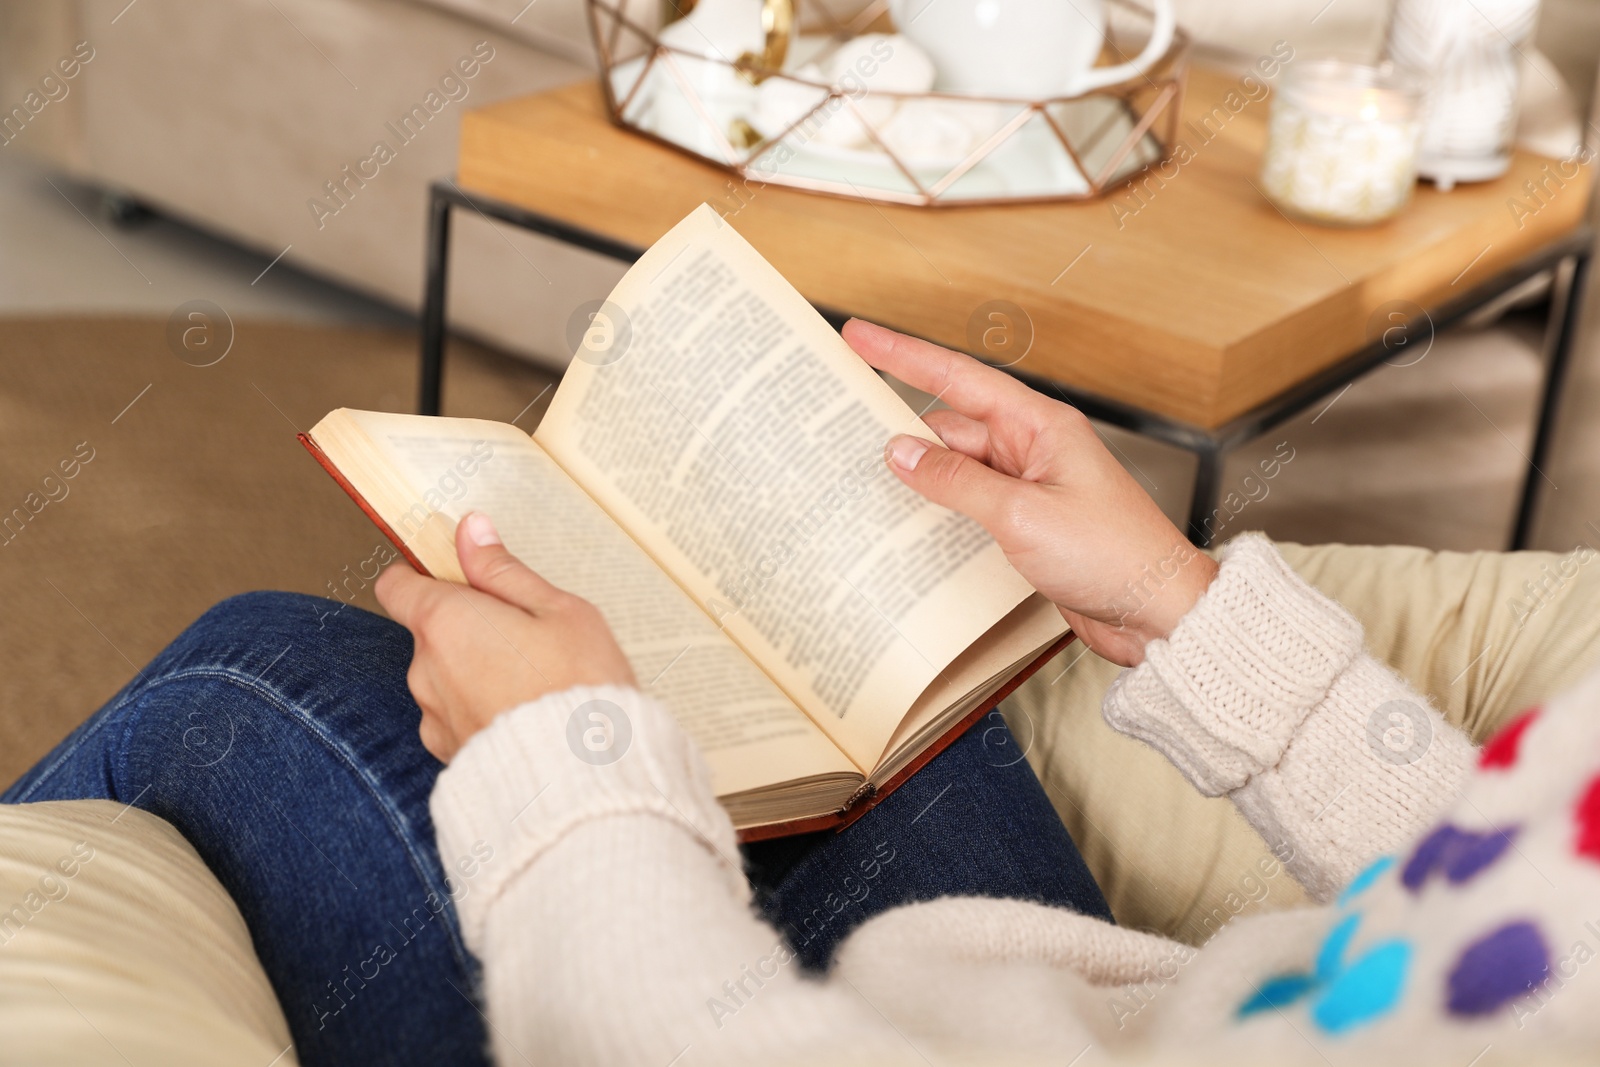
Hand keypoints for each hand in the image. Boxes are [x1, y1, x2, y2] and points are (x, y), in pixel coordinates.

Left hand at [374, 512, 635, 761]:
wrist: (584, 778)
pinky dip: (482, 712)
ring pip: (445, 677)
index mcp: (446, 622)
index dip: (426, 575)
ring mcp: (433, 715)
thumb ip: (505, 571)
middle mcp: (425, 669)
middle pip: (431, 632)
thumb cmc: (579, 687)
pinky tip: (524, 716)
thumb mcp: (559, 610)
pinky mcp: (448, 754)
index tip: (462, 578)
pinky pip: (457, 717)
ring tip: (534, 683)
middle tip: (526, 636)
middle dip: (469, 628)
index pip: (398, 584)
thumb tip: (472, 532)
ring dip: (476, 672)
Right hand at [844, 319, 1217, 667]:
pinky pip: (970, 508)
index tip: (859, 336)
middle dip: (900, 433)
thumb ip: (956, 481)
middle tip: (841, 433)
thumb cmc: (1114, 555)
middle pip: (949, 428)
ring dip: (919, 482)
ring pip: (956, 472)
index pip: (958, 378)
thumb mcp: (1022, 514)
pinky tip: (911, 531)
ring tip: (864, 488)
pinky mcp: (1027, 526)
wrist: (1158, 613)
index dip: (903, 354)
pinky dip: (940, 515)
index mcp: (1039, 426)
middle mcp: (1032, 450)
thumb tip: (901, 452)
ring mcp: (1029, 489)